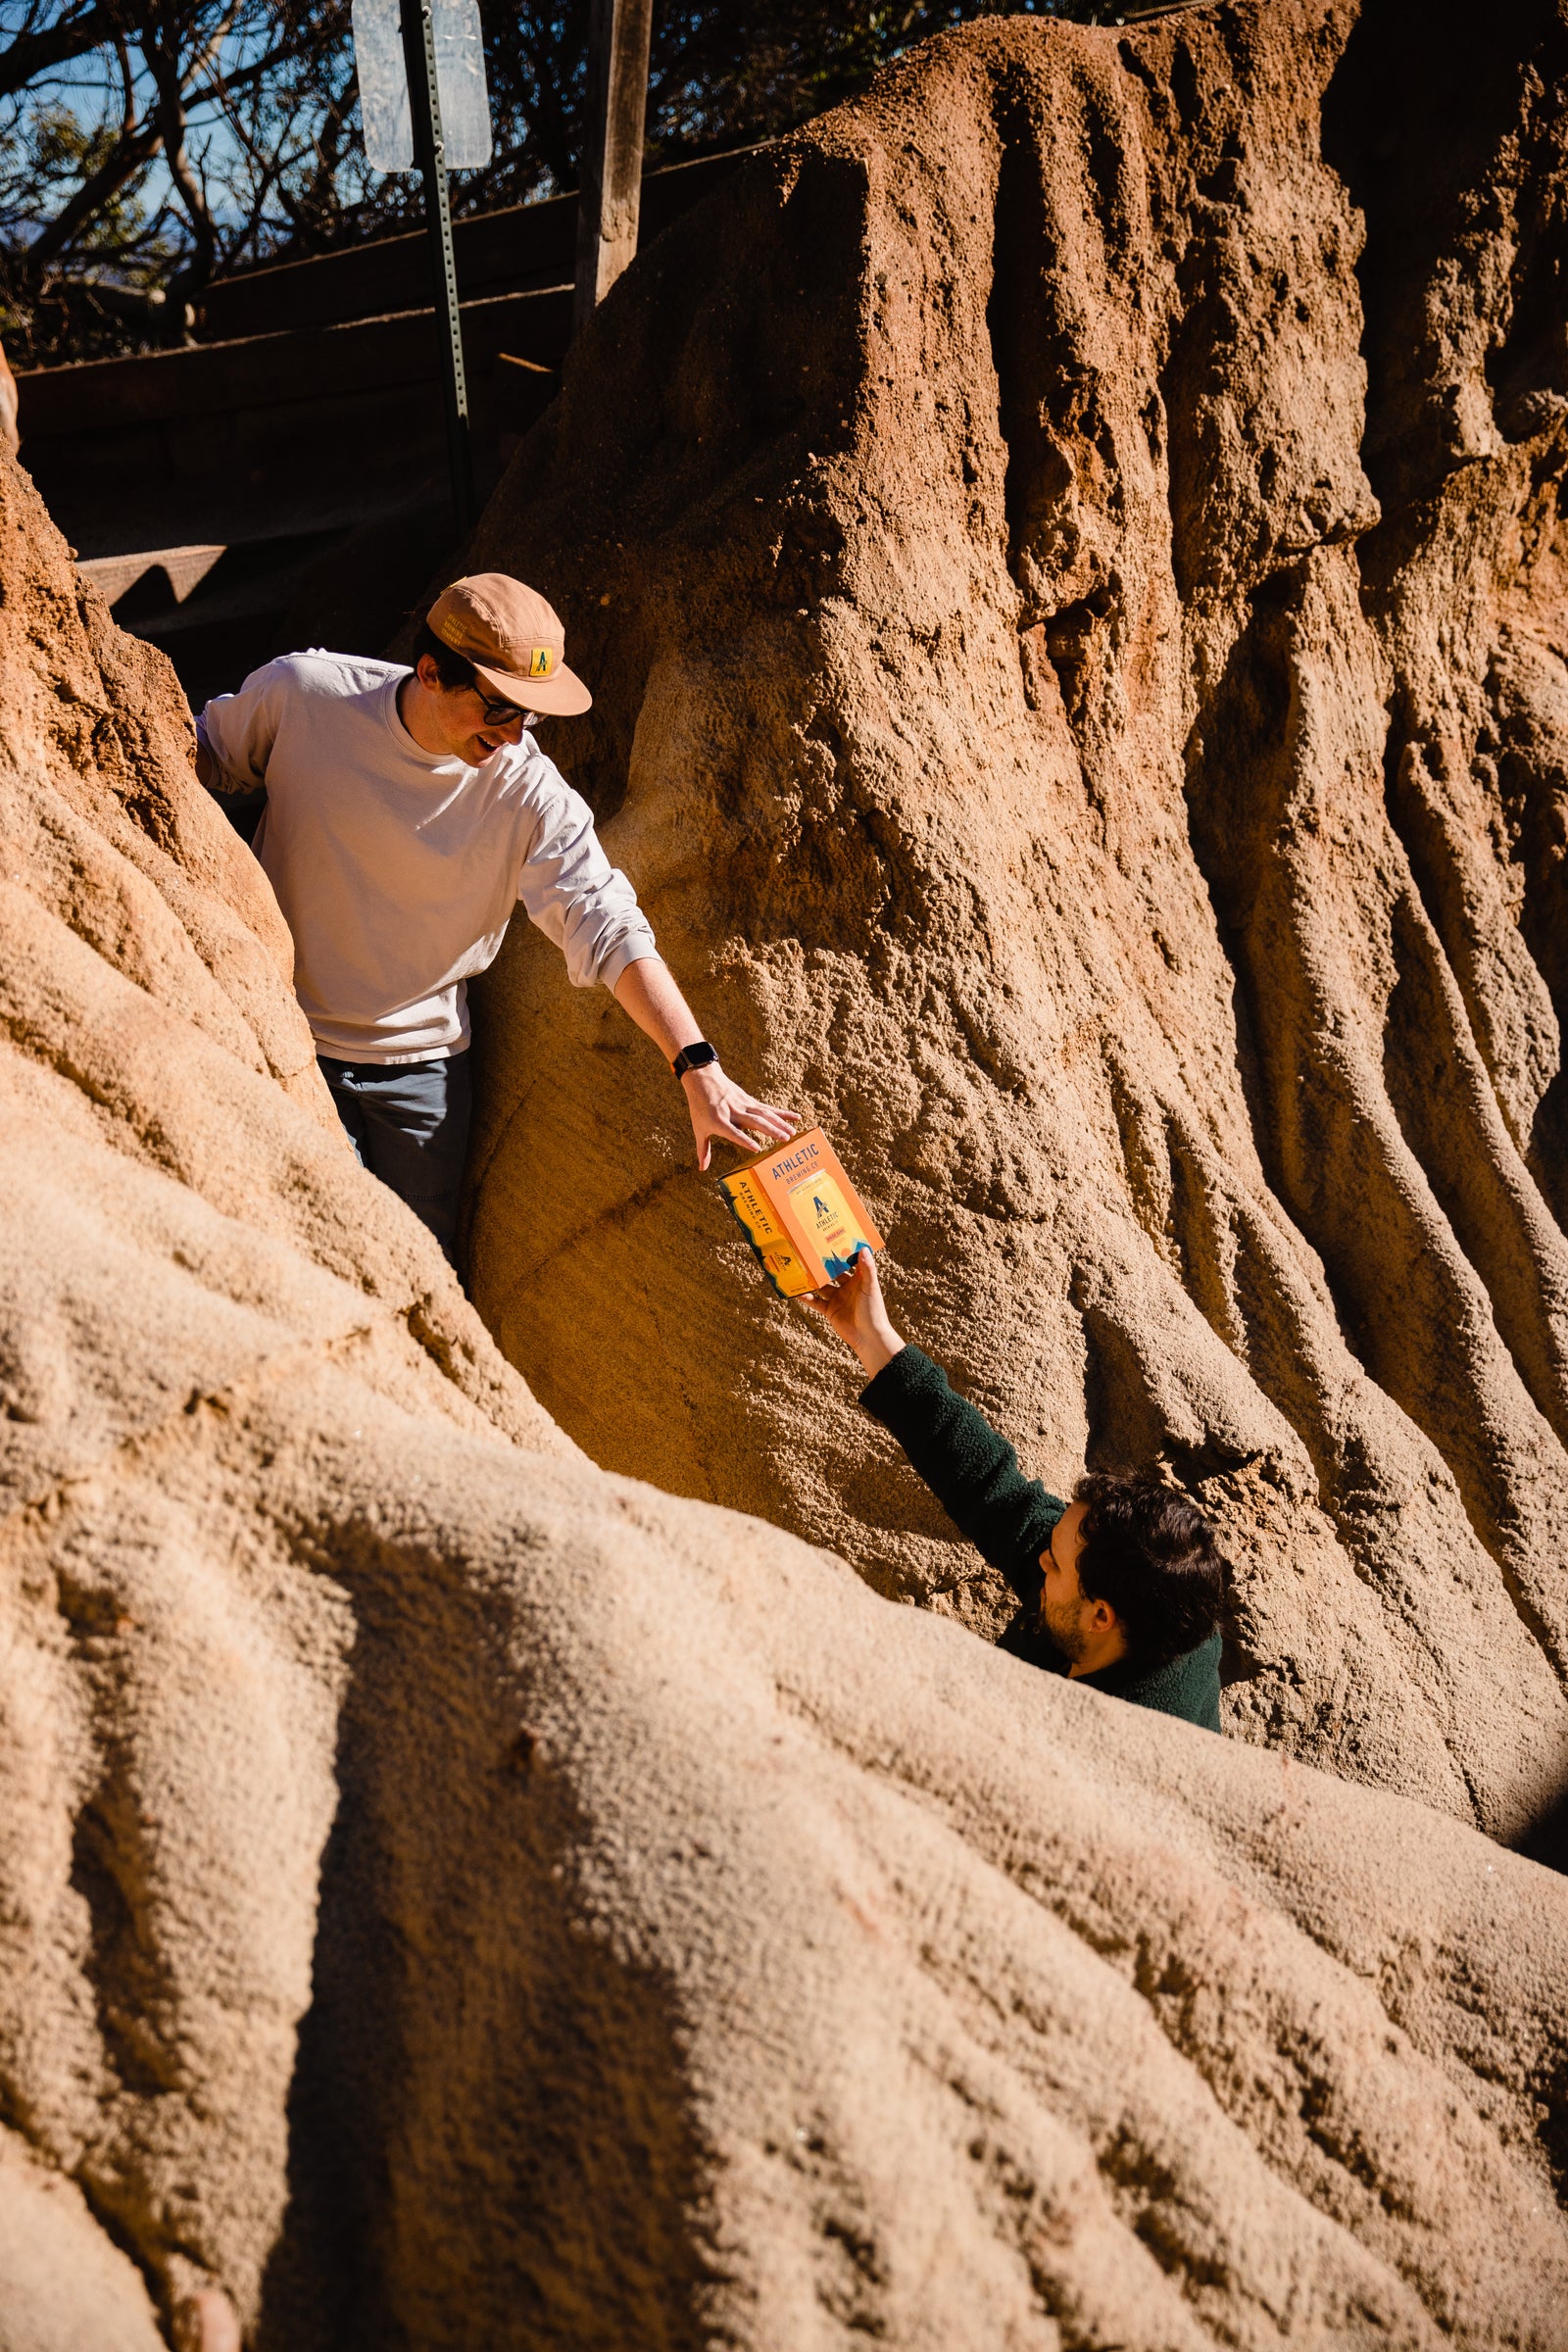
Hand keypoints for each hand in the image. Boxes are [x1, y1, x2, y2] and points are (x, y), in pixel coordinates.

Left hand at [682, 1063, 798, 1170]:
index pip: (733, 1132)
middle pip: (755, 1122)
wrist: (703, 1079)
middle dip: (770, 1130)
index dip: (744, 1140)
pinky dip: (782, 1113)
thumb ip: (703, 1150)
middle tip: (785, 1139)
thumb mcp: (699, 1128)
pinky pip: (768, 1108)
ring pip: (764, 1114)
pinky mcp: (750, 1100)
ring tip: (792, 1133)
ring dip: (780, 1123)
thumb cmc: (699, 1107)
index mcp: (719, 1121)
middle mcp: (733, 1112)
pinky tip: (796, 1117)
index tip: (757, 1148)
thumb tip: (702, 1170)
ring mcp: (744, 1105)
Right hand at [801, 1248, 904, 1377]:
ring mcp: (837, 1298)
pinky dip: (806, 1297)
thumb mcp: (870, 1287)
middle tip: (810, 1252)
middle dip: (823, 1264)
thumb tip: (864, 1248)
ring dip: (812, 1279)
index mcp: (858, 1279)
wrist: (868, 1337)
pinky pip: (815, 1302)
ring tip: (800, 1268)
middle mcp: (847, 1287)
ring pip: (821, 1286)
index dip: (842, 1252)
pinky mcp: (830, 1310)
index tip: (832, 1240)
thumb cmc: (873, 1311)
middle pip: (832, 1272)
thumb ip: (867, 1269)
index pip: (849, 1262)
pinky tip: (797, 1291)